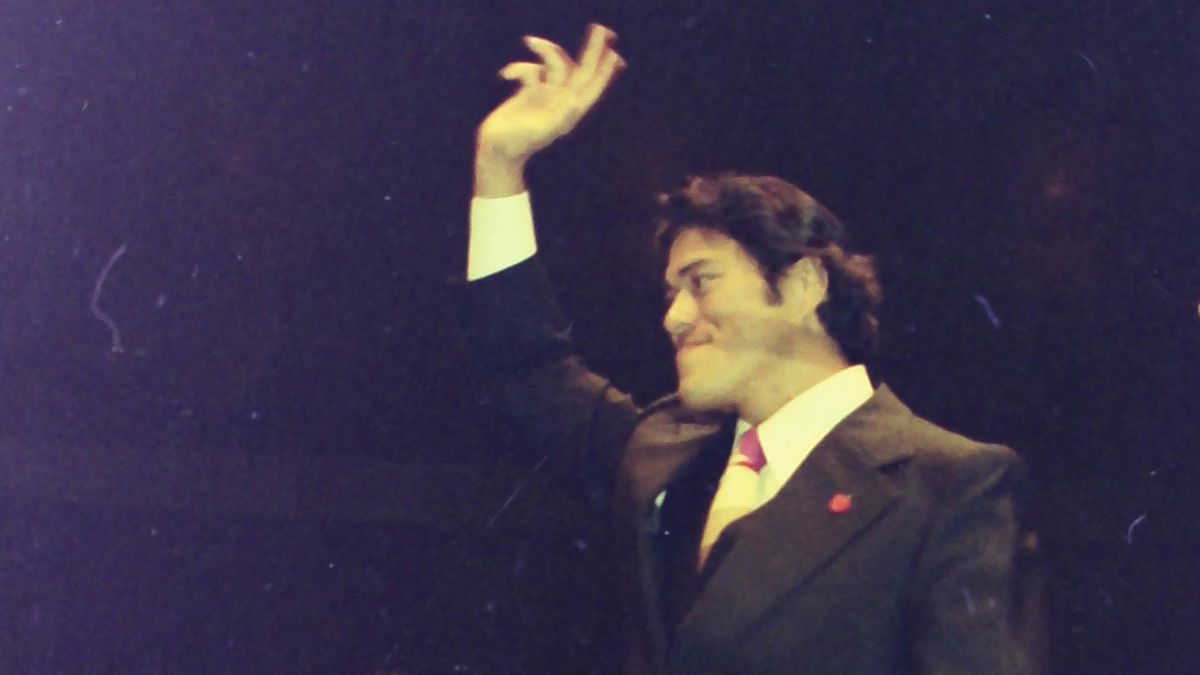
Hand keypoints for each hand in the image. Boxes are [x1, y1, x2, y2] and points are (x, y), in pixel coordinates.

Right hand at [476, 23, 625, 173]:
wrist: (497, 149)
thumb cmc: (518, 144)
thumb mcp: (540, 132)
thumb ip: (559, 117)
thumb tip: (574, 102)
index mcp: (569, 111)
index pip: (591, 87)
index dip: (604, 71)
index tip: (615, 54)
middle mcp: (560, 101)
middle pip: (580, 69)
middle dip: (591, 49)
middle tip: (601, 28)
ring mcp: (545, 95)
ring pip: (554, 64)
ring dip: (544, 50)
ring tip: (529, 41)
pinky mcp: (529, 92)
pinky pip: (530, 70)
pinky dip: (517, 68)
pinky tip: (505, 76)